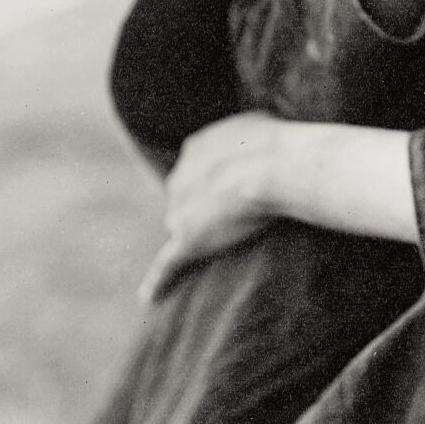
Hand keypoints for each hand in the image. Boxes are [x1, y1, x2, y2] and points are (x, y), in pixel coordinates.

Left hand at [139, 112, 301, 303]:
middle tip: (233, 216)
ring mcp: (180, 210)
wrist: (272, 166)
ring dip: (196, 236)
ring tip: (220, 246)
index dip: (215, 182)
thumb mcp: (257, 125)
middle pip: (183, 200)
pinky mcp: (187, 241)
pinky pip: (167, 265)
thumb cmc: (275, 144)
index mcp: (195, 148)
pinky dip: (158, 282)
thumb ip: (244, 135)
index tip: (232, 189)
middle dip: (202, 208)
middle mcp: (179, 177)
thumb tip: (255, 137)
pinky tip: (149, 298)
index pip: (197, 170)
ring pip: (180, 228)